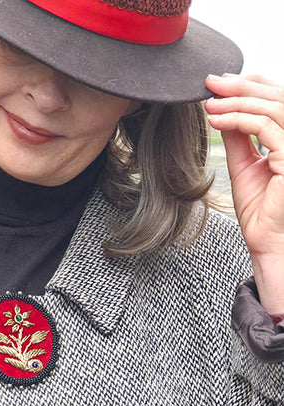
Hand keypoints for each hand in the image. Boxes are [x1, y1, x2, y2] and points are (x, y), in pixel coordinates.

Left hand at [205, 74, 283, 313]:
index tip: (219, 83)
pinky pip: (264, 128)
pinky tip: (216, 121)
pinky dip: (237, 120)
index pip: (276, 99)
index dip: (250, 85)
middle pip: (276, 96)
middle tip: (210, 82)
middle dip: (241, 86)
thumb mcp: (244, 166)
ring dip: (236, 102)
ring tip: (209, 103)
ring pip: (271, 108)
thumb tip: (221, 110)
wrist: (266, 242)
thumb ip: (238, 137)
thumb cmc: (259, 211)